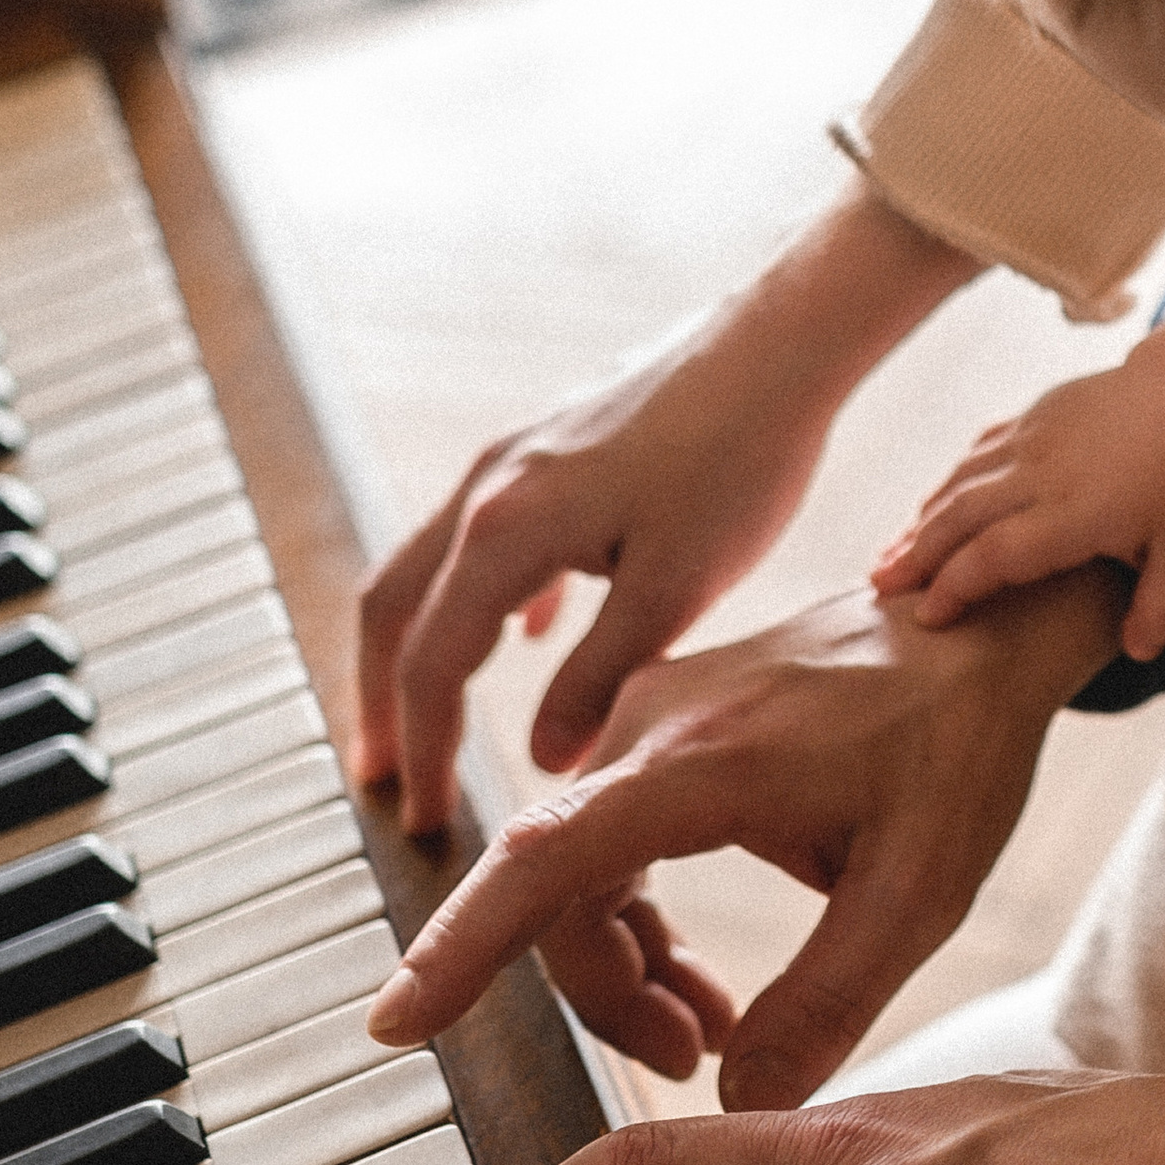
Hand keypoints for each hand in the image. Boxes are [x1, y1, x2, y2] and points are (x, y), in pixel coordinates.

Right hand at [356, 181, 979, 833]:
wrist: (782, 345)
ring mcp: (514, 457)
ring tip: (430, 721)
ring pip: (431, 568)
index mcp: (506, 529)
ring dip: (421, 648)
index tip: (429, 819)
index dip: (425, 750)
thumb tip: (545, 760)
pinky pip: (487, 533)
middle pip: (394, 610)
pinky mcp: (555, 445)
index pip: (430, 664)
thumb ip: (599, 679)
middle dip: (382, 702)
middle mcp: (488, 486)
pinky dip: (481, 596)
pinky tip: (529, 634)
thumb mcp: (677, 591)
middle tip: (385, 781)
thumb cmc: (742, 459)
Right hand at [370, 569, 1125, 1102]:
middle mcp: (651, 729)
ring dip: (626, 965)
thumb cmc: (958, 739)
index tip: (398, 1020)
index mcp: (701, 763)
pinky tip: (703, 977)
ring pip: (579, 873)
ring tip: (709, 1033)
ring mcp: (651, 718)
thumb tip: (735, 1100)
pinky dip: (639, 918)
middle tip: (694, 1059)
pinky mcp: (667, 726)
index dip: (464, 946)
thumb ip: (827, 1002)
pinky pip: (610, 841)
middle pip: (560, 893)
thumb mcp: (918, 889)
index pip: (544, 860)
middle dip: (609, 996)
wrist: (975, 626)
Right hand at [871, 297, 1164, 661]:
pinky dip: (946, 484)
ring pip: (960, 481)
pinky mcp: (1034, 414)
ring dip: (921, 520)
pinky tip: (930, 507)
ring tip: (890, 558)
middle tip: (880, 589)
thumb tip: (1137, 652)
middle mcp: (1043, 470)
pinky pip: (976, 452)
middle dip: (917, 554)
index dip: (958, 584)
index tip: (928, 616)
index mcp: (1076, 509)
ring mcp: (1033, 436)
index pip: (999, 552)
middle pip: (961, 515)